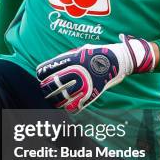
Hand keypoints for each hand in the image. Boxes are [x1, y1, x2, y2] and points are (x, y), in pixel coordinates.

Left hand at [36, 35, 154, 112]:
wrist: (119, 60)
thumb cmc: (99, 53)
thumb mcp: (81, 50)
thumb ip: (68, 58)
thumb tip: (54, 65)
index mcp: (71, 60)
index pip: (48, 69)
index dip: (42, 74)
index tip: (40, 77)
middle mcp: (76, 72)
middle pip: (52, 85)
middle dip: (45, 89)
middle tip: (44, 90)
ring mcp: (84, 84)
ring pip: (62, 97)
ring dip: (55, 100)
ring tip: (53, 101)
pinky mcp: (92, 93)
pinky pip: (77, 105)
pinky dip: (70, 108)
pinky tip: (67, 107)